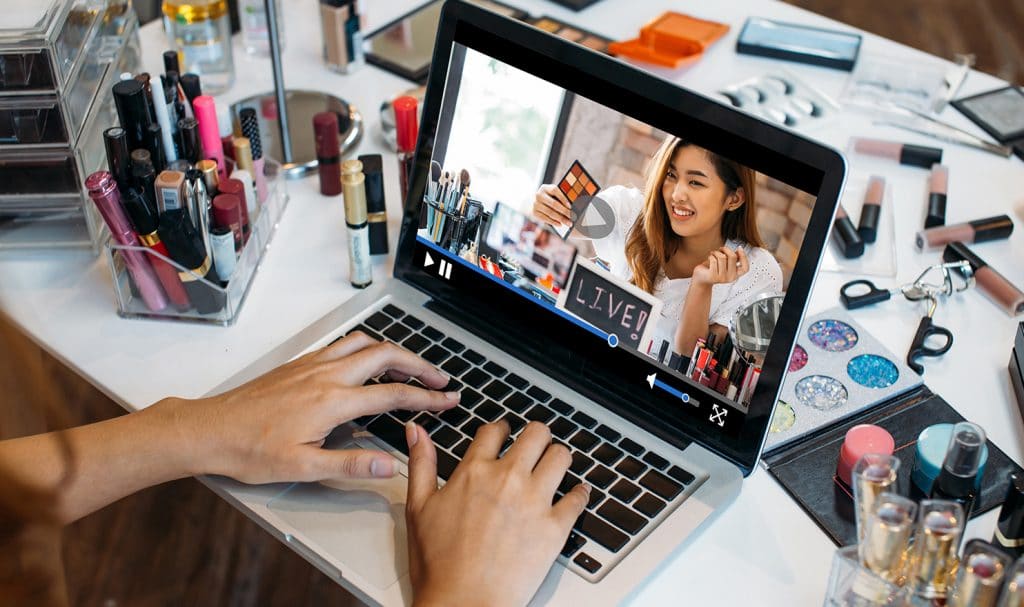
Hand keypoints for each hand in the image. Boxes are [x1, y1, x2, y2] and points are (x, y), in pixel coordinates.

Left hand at [163, 332, 458, 483]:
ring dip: (393, 351)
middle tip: (440, 379)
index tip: (449, 399)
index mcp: (332, 401)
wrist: (210, 430)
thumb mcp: (303, 467)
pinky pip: (343, 345)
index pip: (393, 393)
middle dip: (419, 364)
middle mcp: (326, 375)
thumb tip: (391, 465)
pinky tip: (367, 362)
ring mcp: (312, 365)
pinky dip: (367, 348)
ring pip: (364, 343)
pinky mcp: (300, 364)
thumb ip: (350, 465)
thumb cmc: (250, 450)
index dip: (427, 397)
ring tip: (410, 367)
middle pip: (385, 355)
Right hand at [405, 421, 589, 606]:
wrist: (463, 603)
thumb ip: (421, 464)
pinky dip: (580, 494)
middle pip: (536, 434)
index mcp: (474, 472)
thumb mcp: (418, 508)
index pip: (495, 430)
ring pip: (561, 456)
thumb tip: (416, 432)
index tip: (504, 431)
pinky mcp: (555, 528)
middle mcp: (508, 479)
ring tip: (554, 464)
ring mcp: (534, 502)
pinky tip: (576, 493)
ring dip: (558, 457)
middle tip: (535, 444)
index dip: (501, 427)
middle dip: (536, 435)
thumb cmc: (438, 565)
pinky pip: (578, 499)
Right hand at [533, 184, 572, 227]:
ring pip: (550, 212)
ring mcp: (535, 204)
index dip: (563, 198)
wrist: (538, 202)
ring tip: (569, 223)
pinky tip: (560, 224)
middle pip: (553, 203)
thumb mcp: (555, 195)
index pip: (555, 191)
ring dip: (561, 219)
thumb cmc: (551, 198)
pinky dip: (553, 222)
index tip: (570, 206)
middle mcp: (538, 195)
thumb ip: (563, 197)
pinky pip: (545, 218)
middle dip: (564, 211)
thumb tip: (574, 206)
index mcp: (545, 188)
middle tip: (573, 217)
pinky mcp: (534, 212)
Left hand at [691, 246, 748, 287]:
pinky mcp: (713, 276)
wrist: (701, 278)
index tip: (739, 248)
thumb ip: (733, 258)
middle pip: (733, 257)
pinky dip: (711, 256)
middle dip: (726, 249)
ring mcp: (722, 278)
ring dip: (716, 252)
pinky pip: (714, 260)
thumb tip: (740, 250)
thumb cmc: (713, 268)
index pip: (745, 268)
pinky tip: (709, 258)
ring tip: (713, 254)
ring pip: (722, 257)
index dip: (744, 257)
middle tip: (720, 249)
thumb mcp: (725, 263)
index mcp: (735, 275)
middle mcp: (730, 278)